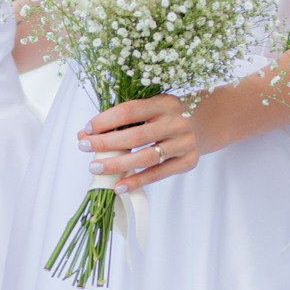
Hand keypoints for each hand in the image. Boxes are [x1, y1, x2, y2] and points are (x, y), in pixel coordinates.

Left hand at [79, 91, 200, 190]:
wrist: (205, 124)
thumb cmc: (167, 116)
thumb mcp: (152, 107)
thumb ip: (124, 118)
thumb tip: (86, 133)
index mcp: (164, 103)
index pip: (130, 111)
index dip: (106, 120)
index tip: (87, 129)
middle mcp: (176, 122)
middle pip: (135, 136)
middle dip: (105, 143)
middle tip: (83, 147)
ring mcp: (184, 143)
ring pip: (146, 158)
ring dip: (117, 164)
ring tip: (95, 168)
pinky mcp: (188, 162)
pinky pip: (158, 174)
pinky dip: (137, 181)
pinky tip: (118, 186)